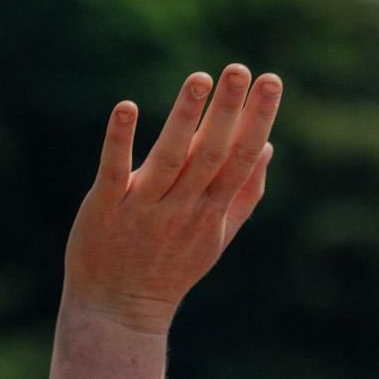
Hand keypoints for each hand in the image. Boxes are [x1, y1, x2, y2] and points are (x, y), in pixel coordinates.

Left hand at [62, 64, 283, 334]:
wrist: (119, 309)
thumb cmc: (170, 267)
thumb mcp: (216, 235)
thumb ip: (244, 193)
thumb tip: (270, 148)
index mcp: (212, 211)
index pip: (242, 158)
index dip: (258, 119)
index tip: (272, 81)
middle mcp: (183, 208)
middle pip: (211, 154)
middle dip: (229, 112)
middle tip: (242, 69)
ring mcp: (145, 208)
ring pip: (170, 159)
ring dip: (185, 118)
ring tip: (200, 78)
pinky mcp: (106, 207)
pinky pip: (115, 170)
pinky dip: (121, 140)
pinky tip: (127, 108)